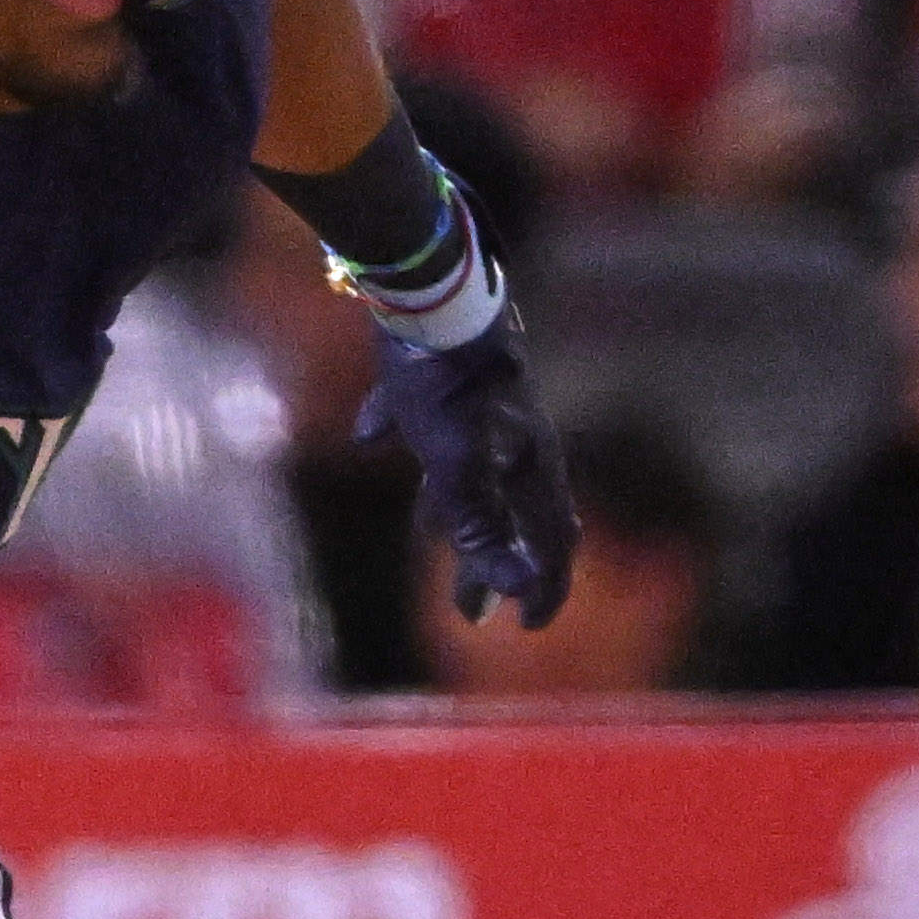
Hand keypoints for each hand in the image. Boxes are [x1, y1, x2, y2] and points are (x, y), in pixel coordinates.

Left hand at [361, 314, 578, 627]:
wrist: (429, 291)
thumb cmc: (447, 386)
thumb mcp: (460, 467)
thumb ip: (484, 527)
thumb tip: (518, 587)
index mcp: (528, 465)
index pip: (549, 542)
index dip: (542, 588)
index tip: (528, 626)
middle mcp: (513, 440)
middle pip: (509, 517)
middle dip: (489, 566)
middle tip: (470, 613)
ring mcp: (478, 410)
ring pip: (470, 475)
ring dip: (452, 516)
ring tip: (430, 540)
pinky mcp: (436, 379)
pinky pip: (419, 420)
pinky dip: (399, 435)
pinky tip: (369, 436)